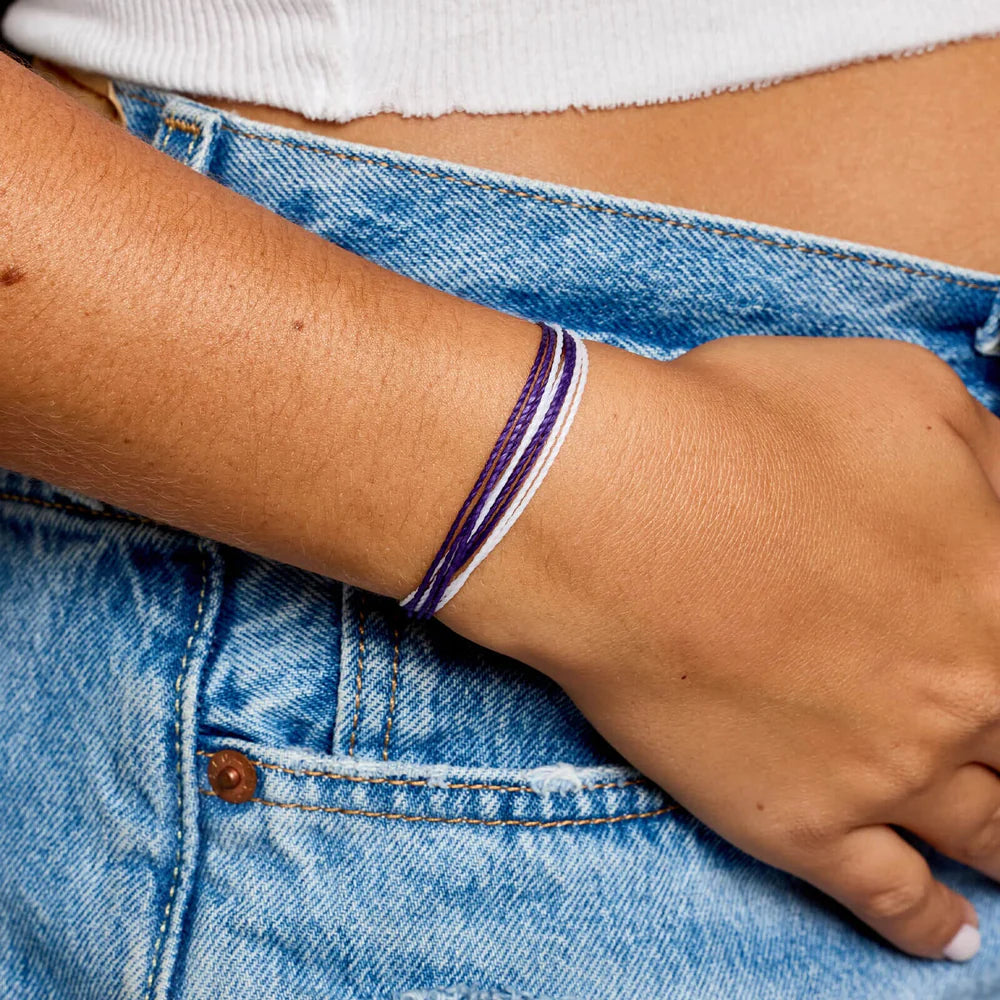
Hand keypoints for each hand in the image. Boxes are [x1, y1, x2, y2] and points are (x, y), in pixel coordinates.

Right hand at [441, 334, 999, 960]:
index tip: (993, 647)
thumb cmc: (742, 433)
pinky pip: (890, 897)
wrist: (620, 517)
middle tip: (993, 732)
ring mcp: (890, 770)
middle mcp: (968, 692)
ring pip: (993, 831)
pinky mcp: (802, 822)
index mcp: (999, 582)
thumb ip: (984, 451)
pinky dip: (928, 923)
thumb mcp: (897, 389)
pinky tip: (950, 931)